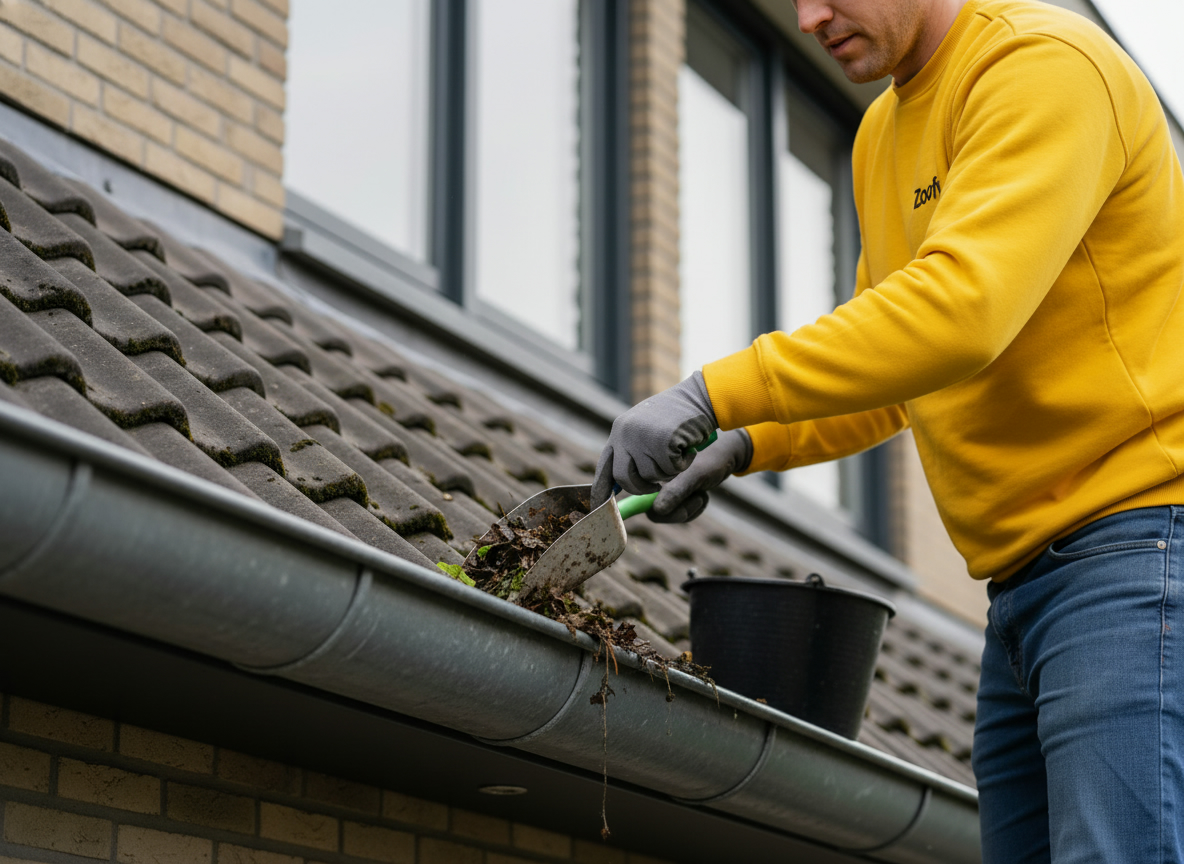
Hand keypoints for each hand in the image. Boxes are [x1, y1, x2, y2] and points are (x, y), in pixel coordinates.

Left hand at [591, 372, 716, 505]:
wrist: (700, 396)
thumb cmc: (676, 415)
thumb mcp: (645, 428)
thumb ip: (631, 450)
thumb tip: (617, 482)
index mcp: (619, 430)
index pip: (605, 466)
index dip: (602, 489)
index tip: (600, 506)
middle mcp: (626, 433)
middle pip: (624, 478)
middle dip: (641, 488)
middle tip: (657, 486)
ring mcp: (643, 437)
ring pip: (650, 476)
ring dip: (668, 471)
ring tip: (677, 450)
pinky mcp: (663, 442)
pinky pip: (670, 470)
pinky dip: (683, 464)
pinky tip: (687, 448)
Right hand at [648, 428, 751, 522]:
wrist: (728, 453)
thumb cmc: (713, 457)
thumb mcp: (696, 474)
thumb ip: (676, 491)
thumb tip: (657, 510)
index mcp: (652, 467)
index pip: (639, 495)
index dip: (650, 506)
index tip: (672, 505)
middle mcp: (655, 478)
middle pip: (654, 510)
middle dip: (678, 510)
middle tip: (698, 498)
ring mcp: (665, 488)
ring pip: (669, 514)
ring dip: (688, 509)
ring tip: (702, 494)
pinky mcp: (676, 494)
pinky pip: (679, 512)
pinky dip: (692, 509)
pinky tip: (702, 495)